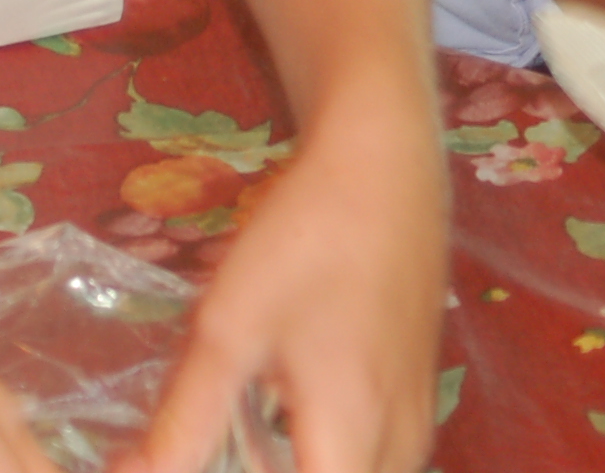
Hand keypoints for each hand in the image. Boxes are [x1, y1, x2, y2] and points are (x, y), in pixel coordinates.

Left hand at [133, 102, 447, 472]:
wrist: (384, 163)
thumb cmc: (305, 240)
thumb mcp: (228, 329)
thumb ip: (184, 419)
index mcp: (354, 441)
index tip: (199, 460)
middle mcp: (401, 446)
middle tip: (214, 447)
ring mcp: (419, 419)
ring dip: (307, 468)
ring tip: (240, 440)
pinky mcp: (420, 391)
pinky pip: (379, 458)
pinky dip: (331, 457)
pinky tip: (282, 421)